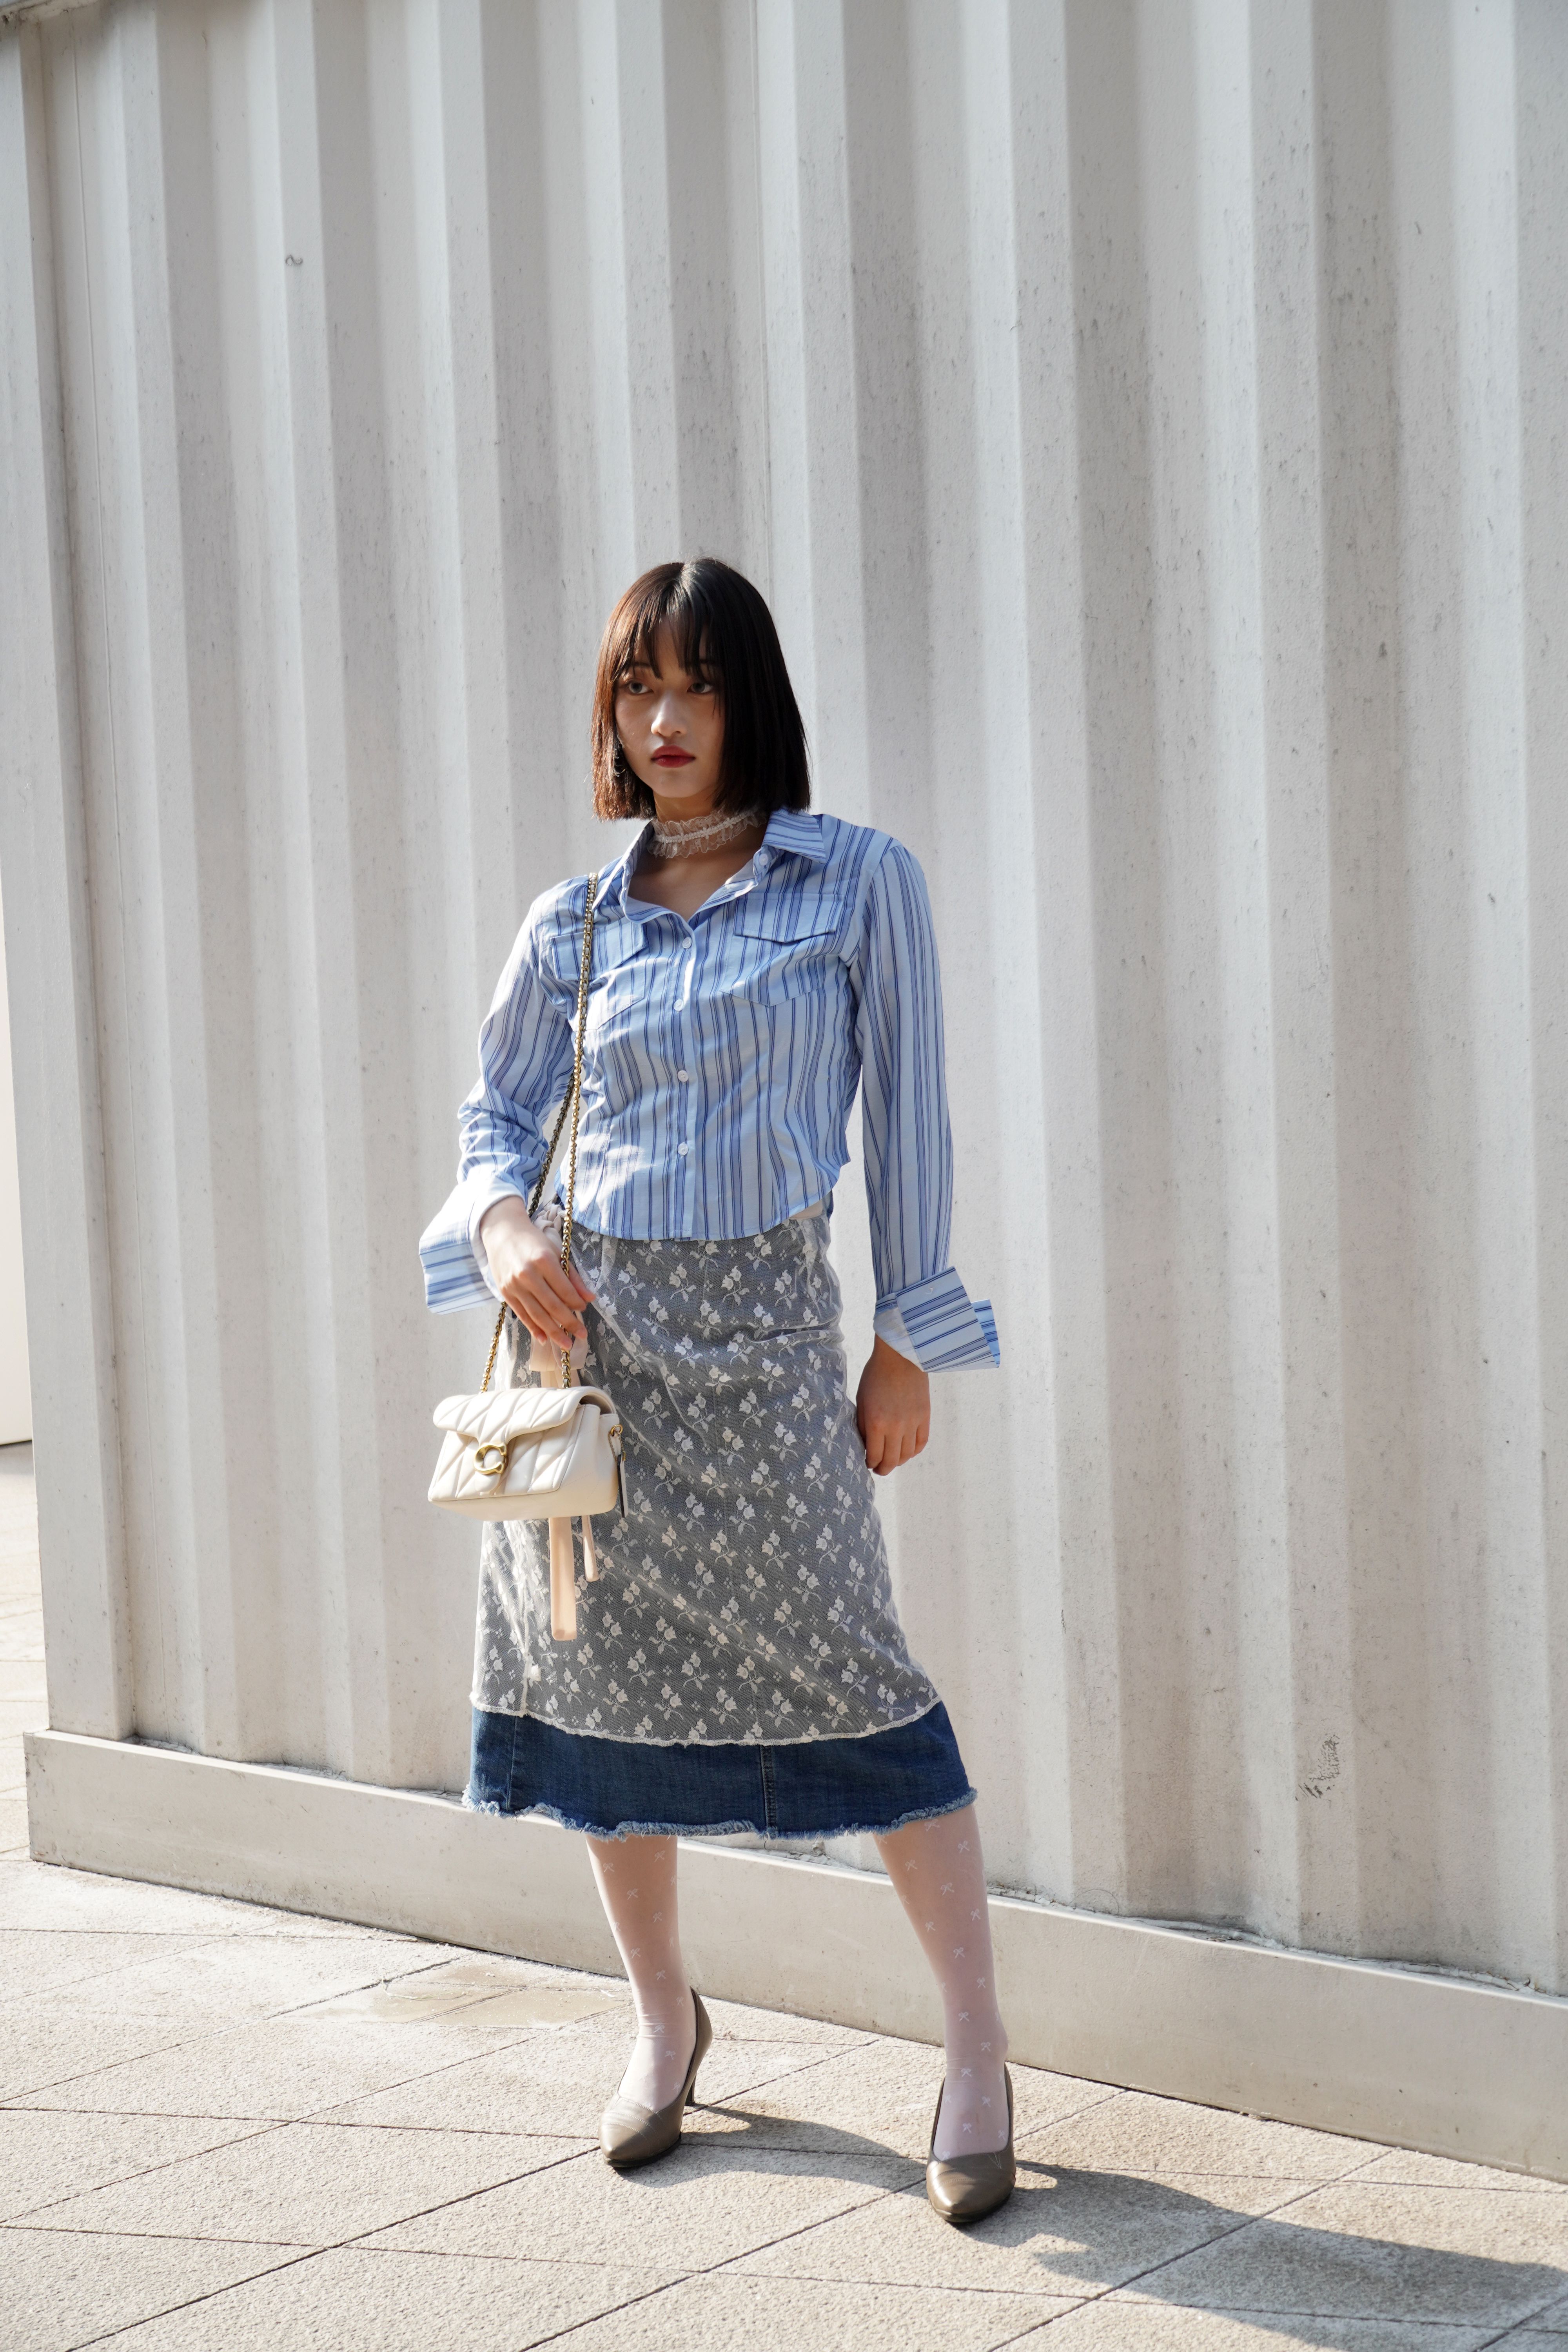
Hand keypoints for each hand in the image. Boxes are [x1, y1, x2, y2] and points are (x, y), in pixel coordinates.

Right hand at [478, 1196, 594, 1353]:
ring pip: (537, 1314)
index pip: (564, 1289)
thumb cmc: (533, 1242)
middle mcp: (528, 1274)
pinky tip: (544, 1339)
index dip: (576, 1303)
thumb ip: (573, 1276)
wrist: (502, 1233)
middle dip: (569, 1323)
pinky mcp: (505, 1293)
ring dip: (553, 1332)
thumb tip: (589, 1298)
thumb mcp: (556, 1252)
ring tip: (566, 1344)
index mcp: (543, 1261)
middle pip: (552, 1305)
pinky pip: (522, 1314)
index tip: (584, 1310)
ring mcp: (514, 1285)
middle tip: (582, 1335)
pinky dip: (533, 1328)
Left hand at [856, 1336, 930, 1475]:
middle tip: (879, 1469)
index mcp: (876, 1423)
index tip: (867, 1463)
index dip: (869, 1464)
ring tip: (892, 1460)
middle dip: (883, 1469)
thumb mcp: (862, 1402)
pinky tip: (907, 1450)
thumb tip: (866, 1446)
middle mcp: (896, 1427)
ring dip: (899, 1461)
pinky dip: (914, 1450)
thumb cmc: (875, 1377)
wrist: (900, 1356)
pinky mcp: (925, 1416)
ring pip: (908, 1455)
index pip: (874, 1456)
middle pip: (892, 1461)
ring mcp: (912, 1422)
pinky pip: (921, 1442)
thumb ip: (864, 1426)